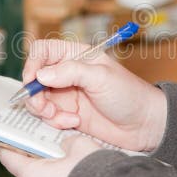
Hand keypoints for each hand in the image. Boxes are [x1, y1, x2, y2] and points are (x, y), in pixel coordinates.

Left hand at [0, 136, 101, 176]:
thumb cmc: (91, 174)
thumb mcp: (79, 145)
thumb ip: (68, 141)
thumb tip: (68, 144)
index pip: (8, 159)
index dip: (4, 145)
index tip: (0, 138)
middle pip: (28, 171)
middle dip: (37, 157)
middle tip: (45, 142)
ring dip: (53, 172)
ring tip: (68, 158)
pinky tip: (78, 174)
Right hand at [23, 39, 166, 151]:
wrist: (144, 125)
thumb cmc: (129, 94)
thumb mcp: (101, 78)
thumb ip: (70, 72)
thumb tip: (41, 75)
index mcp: (75, 56)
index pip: (43, 51)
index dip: (33, 64)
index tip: (33, 80)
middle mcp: (67, 74)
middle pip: (34, 78)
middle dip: (35, 95)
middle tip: (46, 107)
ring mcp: (65, 95)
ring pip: (37, 100)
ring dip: (45, 111)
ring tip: (66, 118)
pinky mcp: (67, 114)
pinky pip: (48, 118)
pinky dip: (55, 122)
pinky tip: (74, 123)